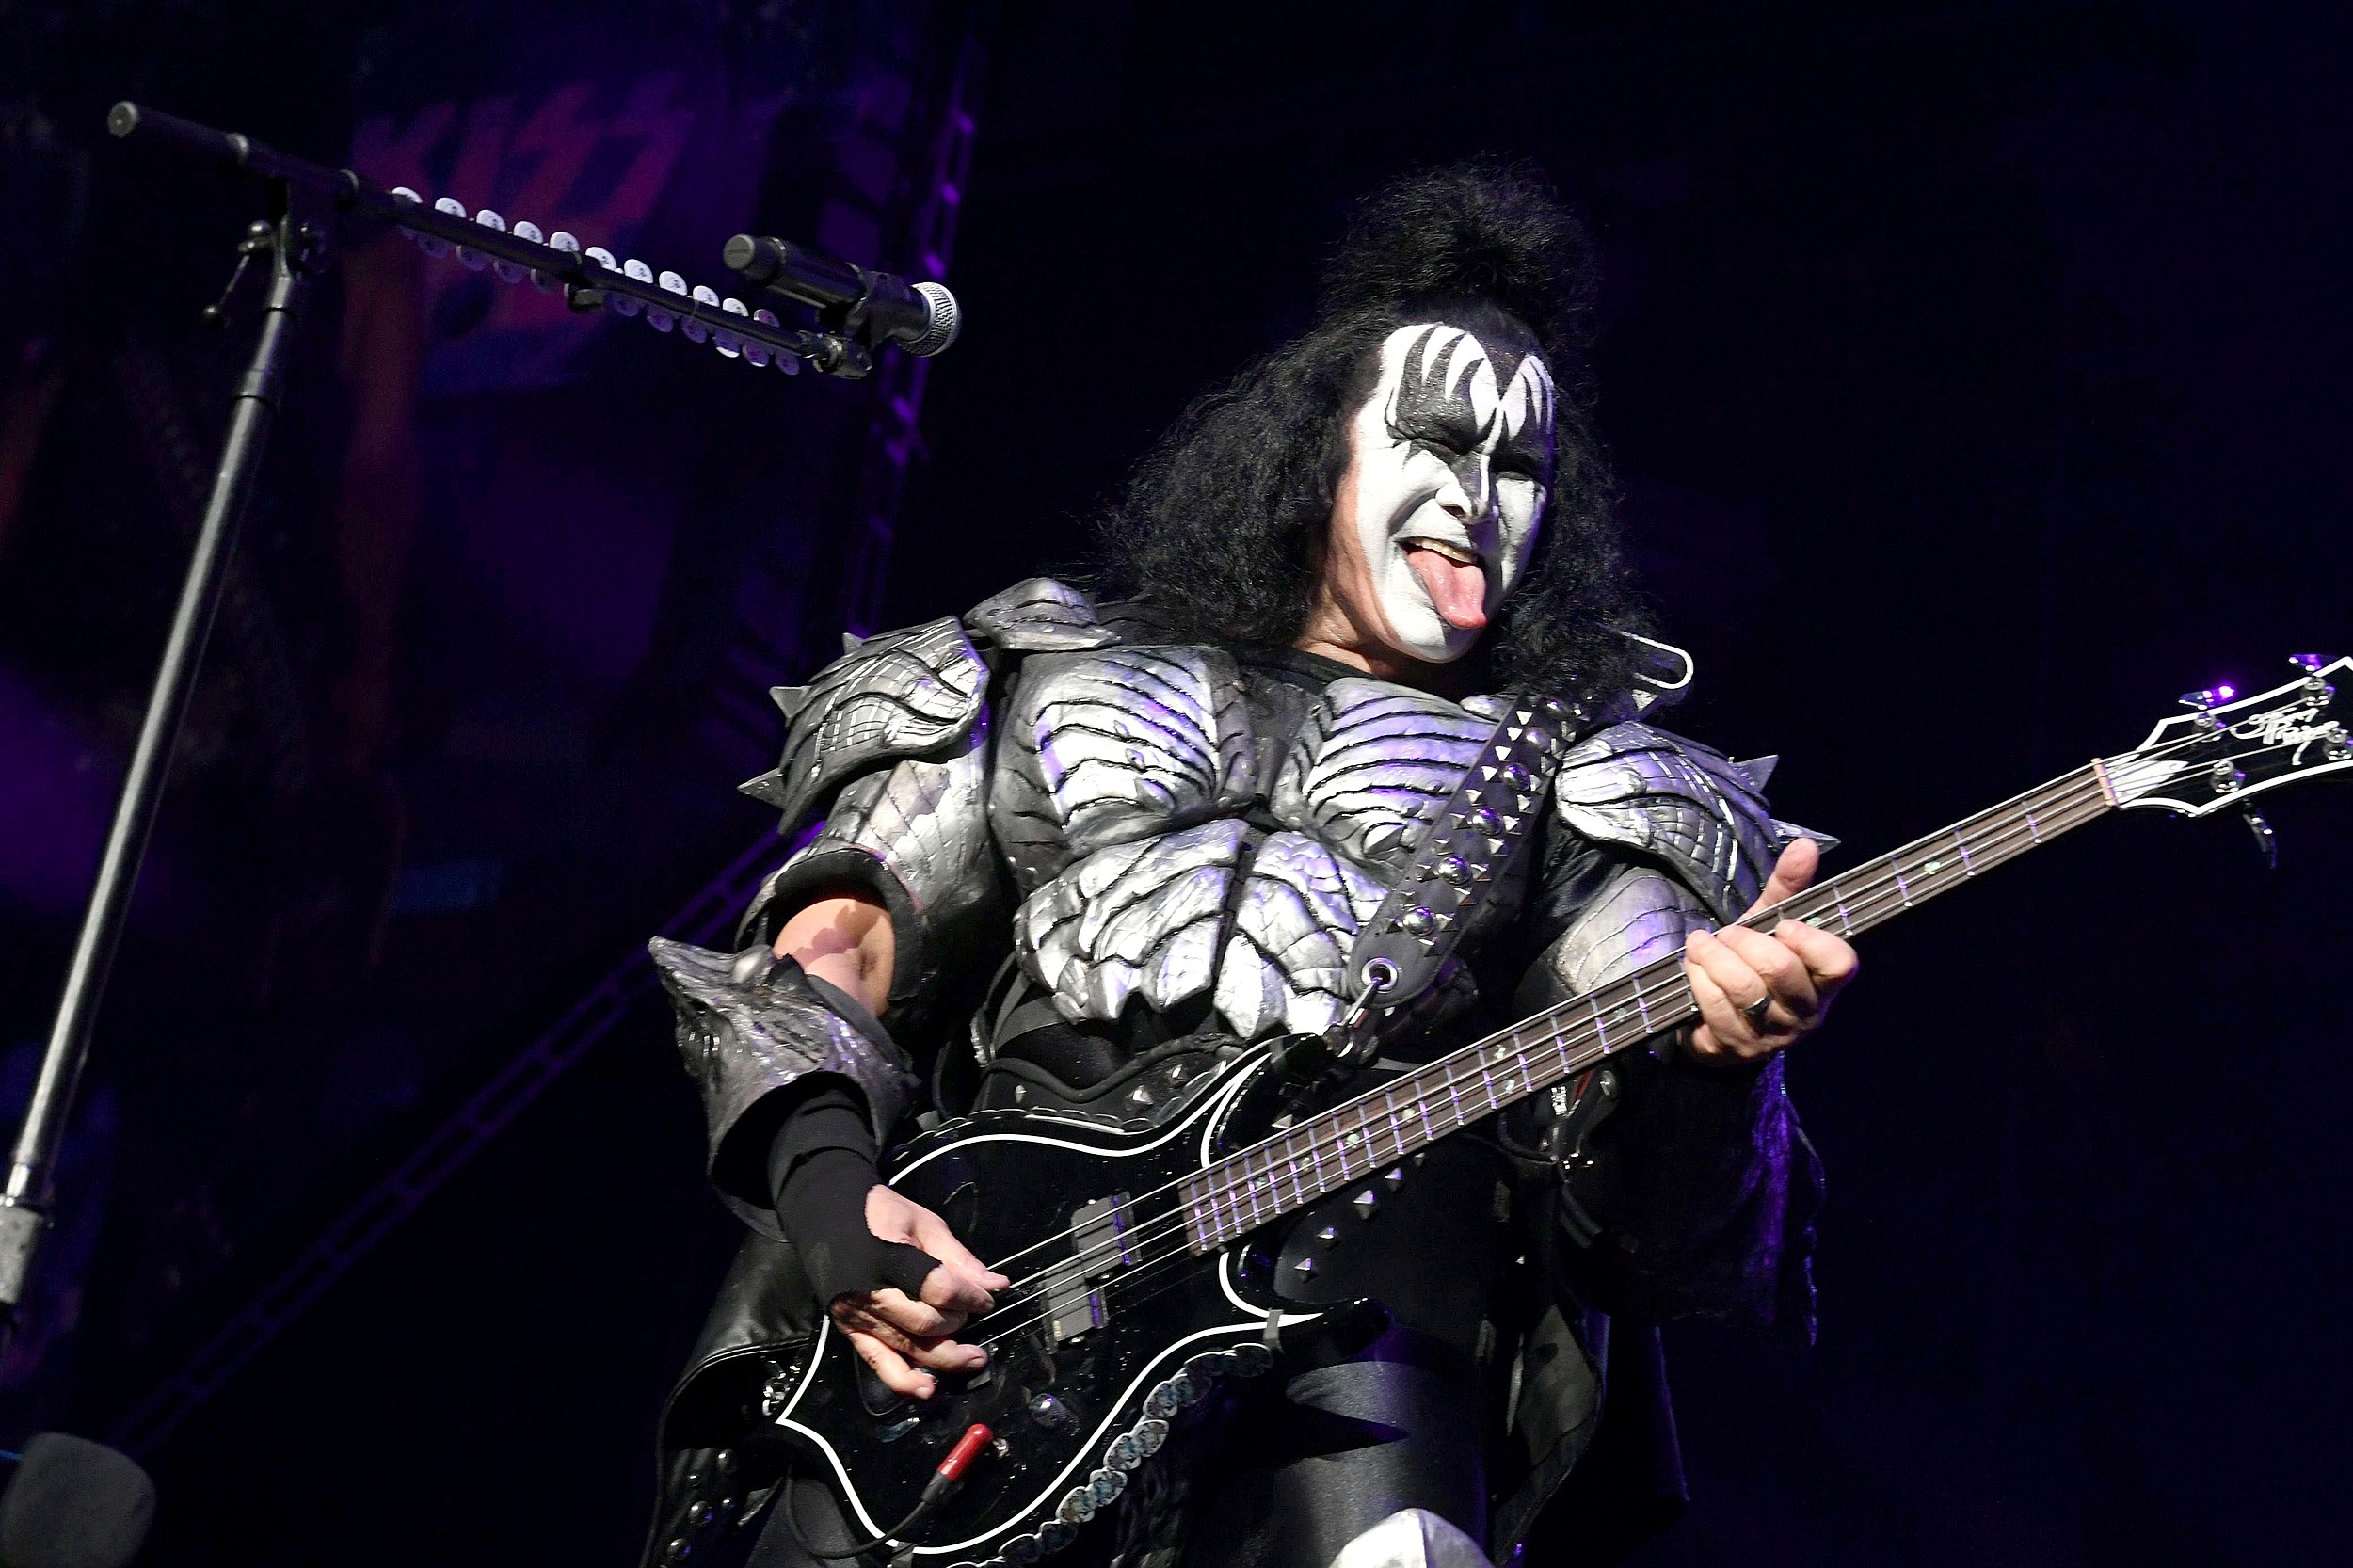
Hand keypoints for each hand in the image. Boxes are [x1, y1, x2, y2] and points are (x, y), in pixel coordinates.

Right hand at [832, 1184, 1010, 1400]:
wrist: (824, 1212)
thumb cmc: (878, 1211)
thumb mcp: (923, 1223)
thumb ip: (958, 1258)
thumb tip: (995, 1285)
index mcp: (889, 1258)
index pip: (939, 1289)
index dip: (971, 1297)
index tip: (989, 1298)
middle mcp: (870, 1291)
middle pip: (925, 1324)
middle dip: (958, 1324)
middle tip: (976, 1316)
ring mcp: (856, 1314)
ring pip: (907, 1347)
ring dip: (944, 1357)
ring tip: (974, 1359)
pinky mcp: (848, 1328)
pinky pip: (878, 1361)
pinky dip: (903, 1379)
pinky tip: (927, 1389)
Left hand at [1681, 838, 1858, 1063]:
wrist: (1717, 1020)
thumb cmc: (1752, 965)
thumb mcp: (1768, 924)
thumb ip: (1787, 888)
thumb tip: (1805, 846)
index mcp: (1824, 982)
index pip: (1839, 964)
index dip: (1809, 941)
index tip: (1783, 925)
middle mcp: (1806, 1013)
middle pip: (1779, 970)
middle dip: (1743, 941)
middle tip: (1727, 932)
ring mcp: (1772, 1036)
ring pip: (1743, 989)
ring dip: (1714, 957)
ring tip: (1700, 943)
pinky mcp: (1737, 1048)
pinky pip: (1714, 1008)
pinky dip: (1698, 978)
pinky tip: (1692, 965)